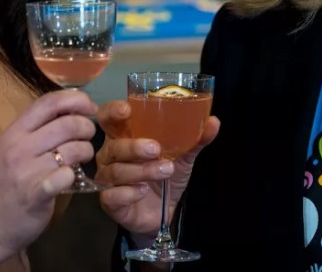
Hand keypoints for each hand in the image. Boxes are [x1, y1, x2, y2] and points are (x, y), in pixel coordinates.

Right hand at [0, 89, 97, 264]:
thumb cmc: (7, 183)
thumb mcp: (15, 148)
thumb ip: (39, 129)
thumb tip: (73, 110)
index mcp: (15, 131)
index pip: (49, 102)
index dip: (75, 100)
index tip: (90, 108)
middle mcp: (19, 146)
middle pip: (67, 124)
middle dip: (87, 127)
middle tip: (89, 137)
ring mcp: (26, 170)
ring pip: (72, 148)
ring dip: (86, 151)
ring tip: (83, 157)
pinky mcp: (35, 193)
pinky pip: (65, 176)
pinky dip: (73, 175)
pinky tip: (70, 178)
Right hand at [93, 99, 219, 237]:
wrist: (165, 211)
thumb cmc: (166, 174)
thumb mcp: (183, 156)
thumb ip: (195, 139)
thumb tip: (214, 121)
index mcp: (124, 136)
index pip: (108, 118)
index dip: (112, 111)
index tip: (126, 110)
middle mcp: (111, 155)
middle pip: (113, 146)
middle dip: (133, 147)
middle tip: (156, 149)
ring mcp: (107, 179)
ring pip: (115, 171)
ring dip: (141, 170)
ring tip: (165, 170)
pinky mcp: (110, 201)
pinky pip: (112, 195)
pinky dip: (128, 192)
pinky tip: (143, 191)